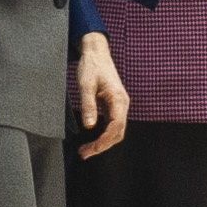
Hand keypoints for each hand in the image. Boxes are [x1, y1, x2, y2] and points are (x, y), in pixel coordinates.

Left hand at [73, 33, 129, 157]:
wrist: (96, 53)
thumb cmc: (92, 66)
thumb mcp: (86, 84)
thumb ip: (88, 105)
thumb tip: (89, 126)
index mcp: (118, 99)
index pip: (116, 126)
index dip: (104, 140)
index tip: (91, 149)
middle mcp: (122, 104)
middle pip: (118, 133)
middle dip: (102, 145)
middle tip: (84, 153)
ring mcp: (119, 105)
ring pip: (116, 130)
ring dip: (102, 142)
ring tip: (86, 150)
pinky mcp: (113, 105)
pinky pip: (112, 125)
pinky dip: (103, 135)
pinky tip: (92, 140)